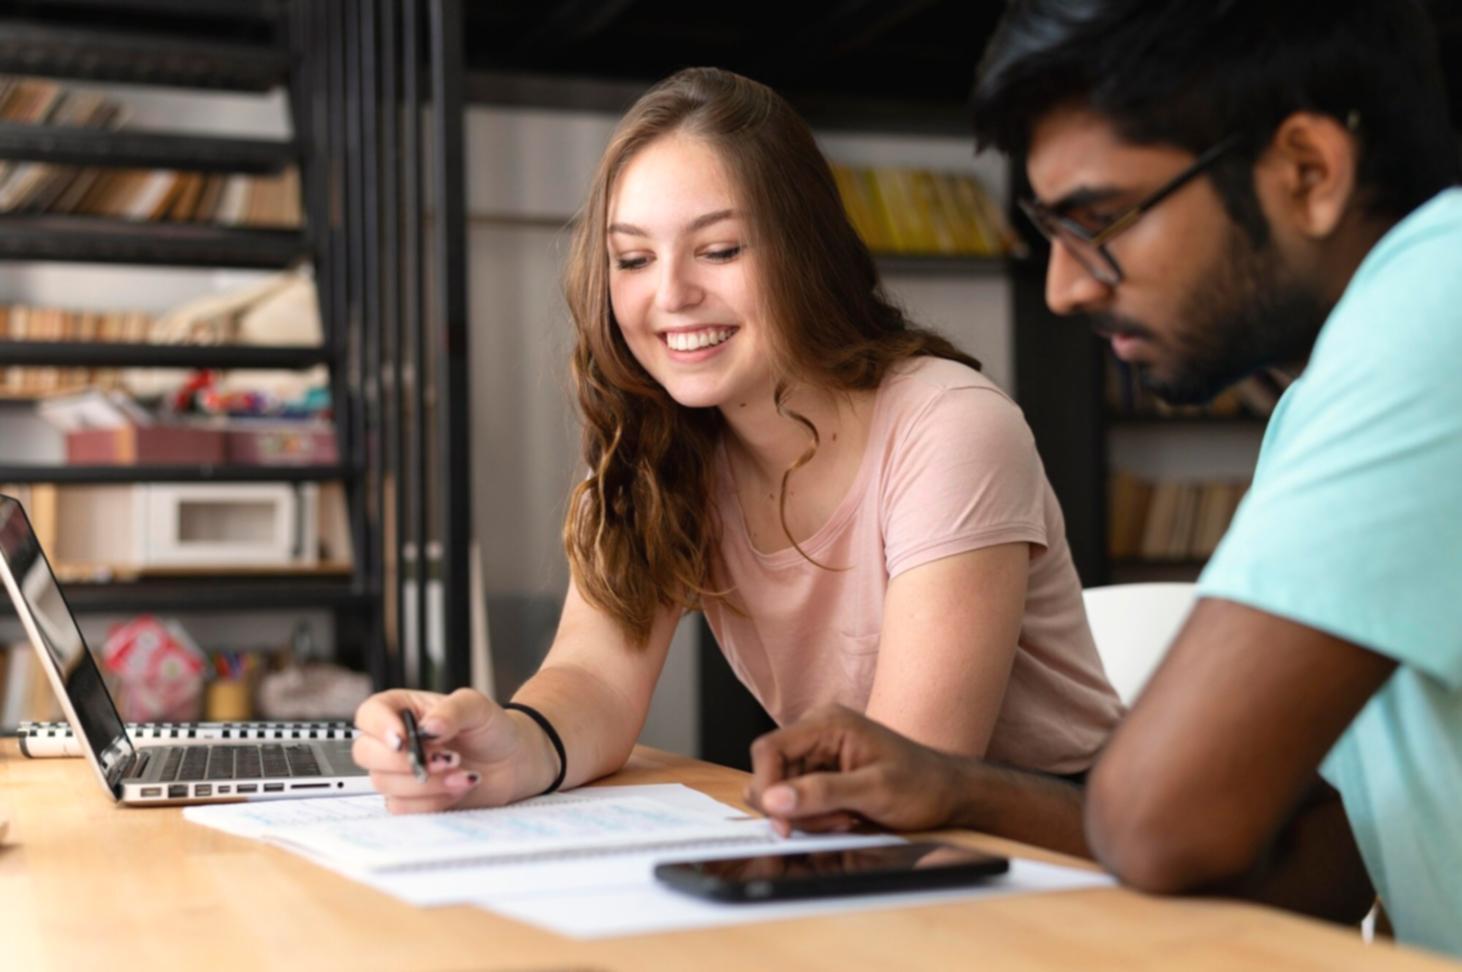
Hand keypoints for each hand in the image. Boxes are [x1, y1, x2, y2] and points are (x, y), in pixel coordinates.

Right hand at [352, 688, 548, 813]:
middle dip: (405, 761)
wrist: (512, 761)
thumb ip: (452, 711)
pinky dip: (433, 800)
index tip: (403, 739)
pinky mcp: (411, 799)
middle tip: (446, 758)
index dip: (379, 727)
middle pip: (366, 753)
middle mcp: (395, 741)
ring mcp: (399, 772)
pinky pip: (403, 807)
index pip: (369, 714)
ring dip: (426, 782)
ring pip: (384, 783)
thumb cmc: (490, 728)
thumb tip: (428, 727)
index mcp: (402, 710)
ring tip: (462, 772)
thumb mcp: (477, 706)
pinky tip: (459, 787)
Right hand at [744, 705, 964, 836]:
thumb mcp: (875, 791)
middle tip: (832, 822)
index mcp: (827, 723)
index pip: (769, 749)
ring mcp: (819, 753)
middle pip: (772, 772)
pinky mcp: (823, 773)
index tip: (782, 822)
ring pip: (783, 791)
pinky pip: (799, 799)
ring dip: (807, 815)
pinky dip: (815, 817)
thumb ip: (822, 793)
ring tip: (845, 819)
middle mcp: (817, 732)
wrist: (949, 793)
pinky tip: (844, 819)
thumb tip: (774, 800)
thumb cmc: (922, 785)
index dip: (767, 786)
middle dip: (793, 806)